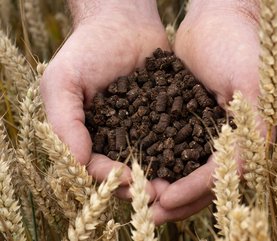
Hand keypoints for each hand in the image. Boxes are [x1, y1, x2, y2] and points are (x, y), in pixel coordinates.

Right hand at [41, 1, 169, 200]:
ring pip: (156, 159)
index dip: (111, 177)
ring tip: (180, 183)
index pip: (99, 167)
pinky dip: (185, 149)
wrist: (123, 23)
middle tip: (160, 193)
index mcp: (92, 136)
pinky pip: (176, 136)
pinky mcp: (169, 115)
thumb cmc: (87, 50)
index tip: (128, 179)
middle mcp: (119, 137)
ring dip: (166, 175)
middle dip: (143, 184)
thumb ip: (64, 121)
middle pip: (130, 170)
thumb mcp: (63, 82)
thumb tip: (77, 162)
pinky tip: (196, 158)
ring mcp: (146, 128)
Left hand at [151, 0, 259, 224]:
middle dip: (176, 197)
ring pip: (184, 169)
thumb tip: (240, 168)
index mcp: (246, 136)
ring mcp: (204, 131)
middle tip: (149, 211)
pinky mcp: (185, 120)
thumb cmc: (238, 45)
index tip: (167, 198)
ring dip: (163, 183)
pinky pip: (171, 147)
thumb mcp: (251, 82)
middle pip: (202, 180)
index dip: (195, 189)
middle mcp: (226, 139)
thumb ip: (253, 124)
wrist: (216, 19)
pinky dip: (156, 160)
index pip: (221, 174)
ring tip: (138, 195)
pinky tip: (137, 168)